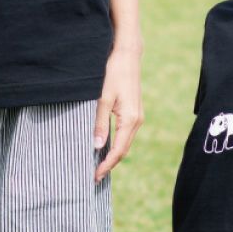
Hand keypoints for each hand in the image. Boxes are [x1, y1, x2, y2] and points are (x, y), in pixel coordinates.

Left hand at [93, 44, 142, 182]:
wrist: (127, 55)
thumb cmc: (114, 73)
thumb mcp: (103, 98)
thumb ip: (100, 123)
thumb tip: (97, 146)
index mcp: (130, 119)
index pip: (118, 150)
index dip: (107, 165)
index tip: (95, 176)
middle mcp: (137, 121)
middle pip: (124, 149)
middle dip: (110, 163)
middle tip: (95, 176)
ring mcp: (137, 116)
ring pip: (125, 142)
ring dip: (113, 154)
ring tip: (98, 164)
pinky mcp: (134, 112)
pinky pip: (126, 134)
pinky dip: (117, 143)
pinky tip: (106, 146)